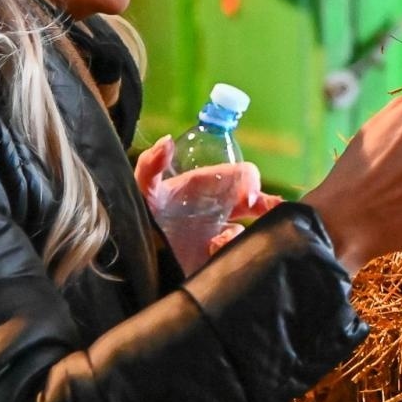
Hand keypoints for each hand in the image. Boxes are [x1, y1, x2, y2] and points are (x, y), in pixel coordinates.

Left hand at [135, 136, 282, 275]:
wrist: (133, 260)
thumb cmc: (137, 219)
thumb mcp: (140, 189)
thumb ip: (150, 165)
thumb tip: (167, 141)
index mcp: (208, 187)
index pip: (242, 176)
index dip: (251, 183)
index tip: (249, 197)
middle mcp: (219, 209)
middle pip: (257, 202)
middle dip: (268, 206)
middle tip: (268, 214)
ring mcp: (219, 234)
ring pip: (249, 230)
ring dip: (240, 233)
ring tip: (218, 240)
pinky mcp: (217, 258)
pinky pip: (236, 254)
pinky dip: (227, 250)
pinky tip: (210, 251)